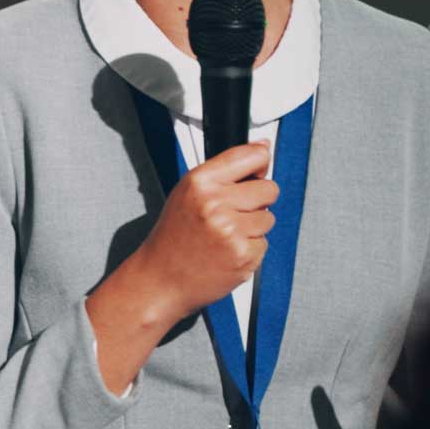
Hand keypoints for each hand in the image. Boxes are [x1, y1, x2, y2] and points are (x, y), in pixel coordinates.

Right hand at [85, 143, 276, 395]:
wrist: (160, 280)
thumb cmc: (174, 237)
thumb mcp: (188, 192)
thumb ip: (225, 170)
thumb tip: (264, 148)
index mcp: (200, 182)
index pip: (252, 156)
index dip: (260, 164)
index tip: (258, 171)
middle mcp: (215, 203)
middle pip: (269, 189)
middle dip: (258, 200)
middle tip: (234, 213)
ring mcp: (230, 231)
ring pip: (269, 218)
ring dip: (254, 228)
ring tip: (226, 236)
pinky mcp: (242, 255)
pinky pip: (264, 243)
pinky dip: (250, 249)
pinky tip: (227, 252)